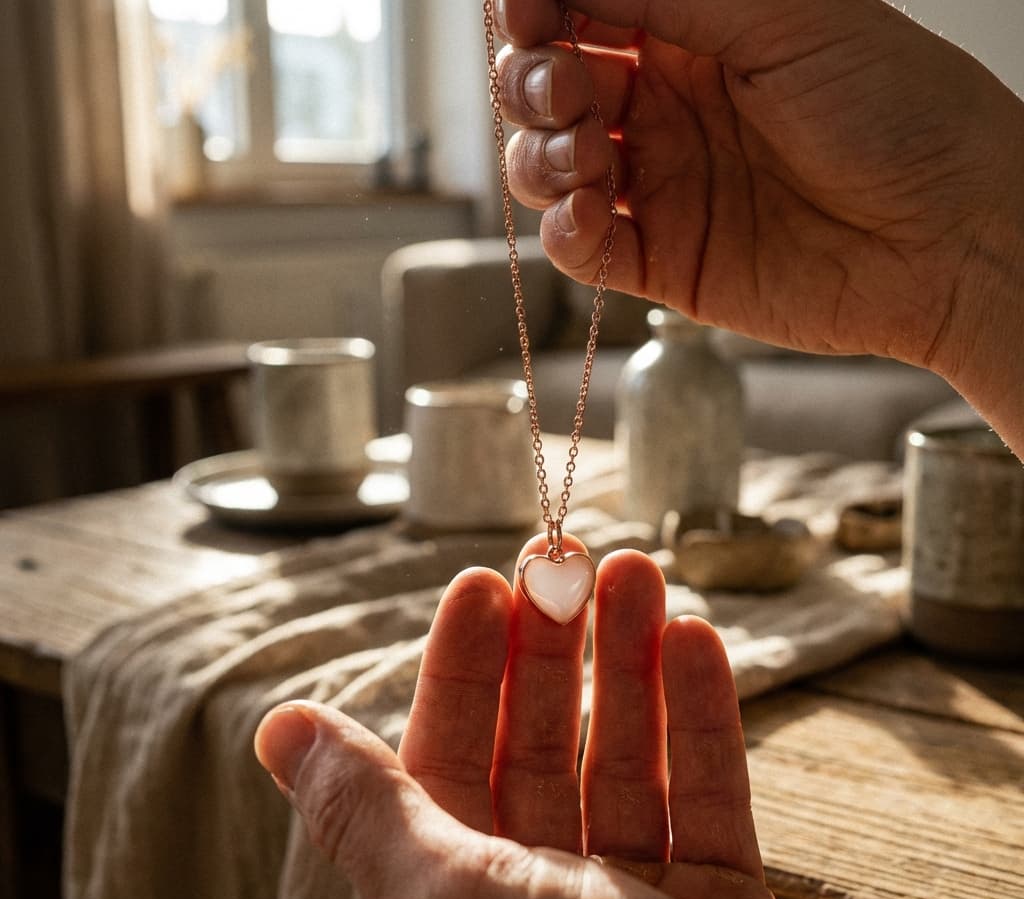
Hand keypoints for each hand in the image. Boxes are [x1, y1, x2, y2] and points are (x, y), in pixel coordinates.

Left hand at [256, 536, 904, 898]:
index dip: (462, 668)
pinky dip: (701, 719)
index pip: (445, 763)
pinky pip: (707, 795)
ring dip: (632, 663)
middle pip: (540, 748)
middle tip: (569, 559)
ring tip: (640, 574)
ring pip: (627, 759)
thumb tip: (278, 729)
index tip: (484, 583)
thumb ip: (370, 817)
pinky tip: (693, 642)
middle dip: (552, 649)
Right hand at [494, 0, 1023, 455]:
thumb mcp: (786, 19)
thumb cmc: (897, 111)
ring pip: (548, 169)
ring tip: (582, 156)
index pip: (581, 12)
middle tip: (562, 87)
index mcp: (694, 35)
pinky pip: (581, 250)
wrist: (948, 236)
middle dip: (532, 83)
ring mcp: (661, 188)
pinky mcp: (663, 262)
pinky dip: (563, 234)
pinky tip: (586, 216)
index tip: (526, 13)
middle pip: (549, 89)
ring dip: (539, 157)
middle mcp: (666, 108)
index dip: (537, 11)